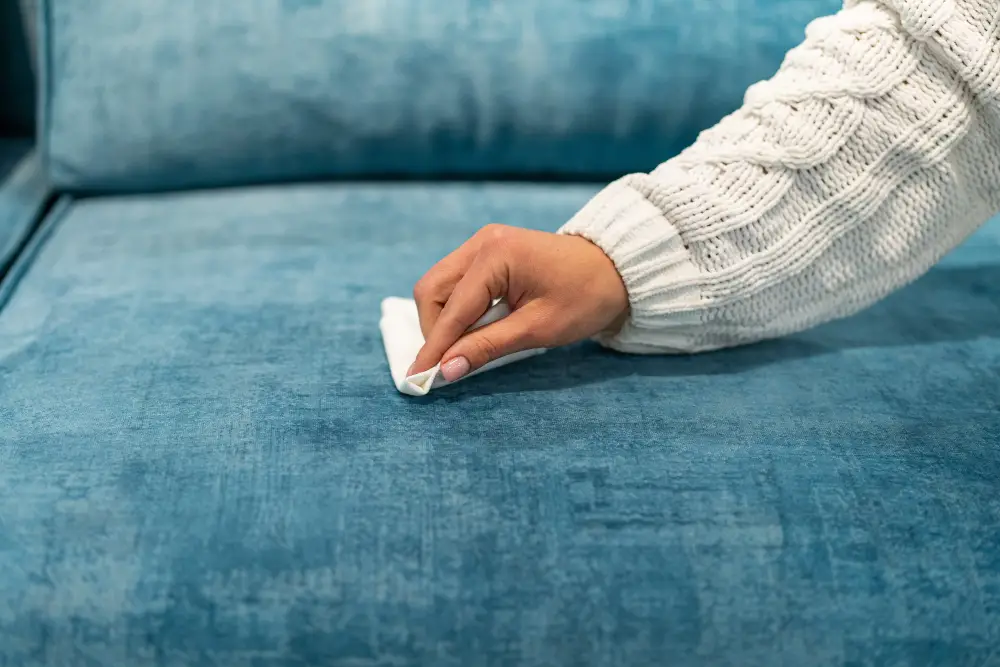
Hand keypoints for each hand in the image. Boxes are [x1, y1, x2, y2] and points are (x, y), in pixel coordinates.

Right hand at [409, 224, 629, 380]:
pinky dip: (455, 308)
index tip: (418, 379)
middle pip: (431, 291)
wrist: (614, 270)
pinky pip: (455, 282)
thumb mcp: (538, 329)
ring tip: (464, 348)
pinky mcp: (486, 250)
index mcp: (496, 255)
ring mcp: (481, 243)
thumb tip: (446, 370)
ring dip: (442, 320)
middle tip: (448, 364)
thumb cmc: (585, 298)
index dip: (434, 347)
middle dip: (434, 331)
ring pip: (438, 286)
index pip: (452, 309)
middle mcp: (481, 242)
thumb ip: (487, 347)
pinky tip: (473, 329)